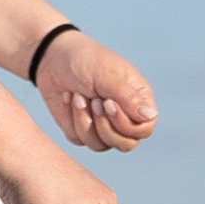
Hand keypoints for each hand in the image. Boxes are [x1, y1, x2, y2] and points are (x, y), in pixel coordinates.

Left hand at [35, 31, 157, 152]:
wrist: (53, 58)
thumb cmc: (86, 60)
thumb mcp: (107, 75)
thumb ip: (129, 97)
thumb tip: (150, 116)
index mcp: (137, 100)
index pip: (145, 128)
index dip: (127, 124)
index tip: (108, 103)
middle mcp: (124, 116)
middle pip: (126, 144)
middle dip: (105, 126)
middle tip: (94, 101)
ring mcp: (103, 125)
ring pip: (101, 145)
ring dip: (85, 121)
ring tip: (77, 96)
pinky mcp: (82, 129)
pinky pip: (79, 140)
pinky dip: (71, 119)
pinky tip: (68, 98)